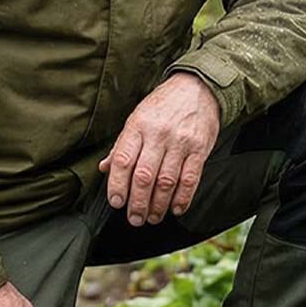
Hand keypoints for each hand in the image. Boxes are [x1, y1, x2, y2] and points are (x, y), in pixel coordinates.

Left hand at [98, 72, 220, 226]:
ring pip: (166, 182)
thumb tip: (105, 168)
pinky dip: (182, 198)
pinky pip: (190, 179)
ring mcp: (180, 142)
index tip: (116, 202)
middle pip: (144, 176)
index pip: (123, 160)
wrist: (198, 87)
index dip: (118, 185)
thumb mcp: (137, 118)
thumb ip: (122, 145)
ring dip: (158, 205)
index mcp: (138, 126)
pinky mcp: (199, 149)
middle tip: (134, 218)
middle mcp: (158, 134)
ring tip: (152, 217)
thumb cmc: (163, 105)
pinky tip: (175, 208)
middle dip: (138, 203)